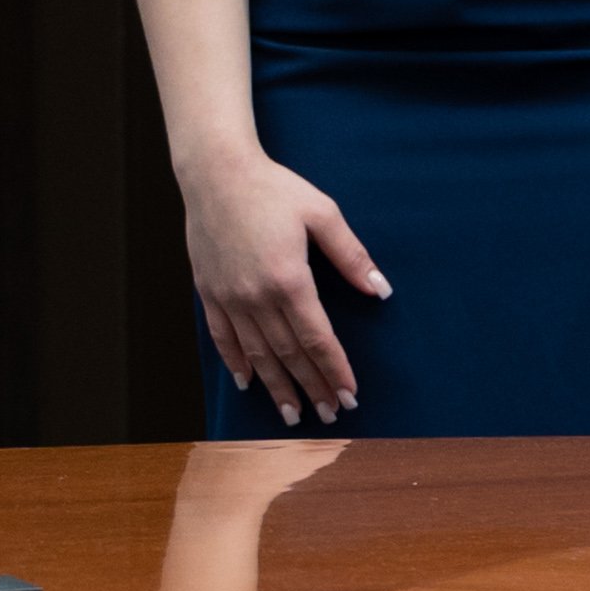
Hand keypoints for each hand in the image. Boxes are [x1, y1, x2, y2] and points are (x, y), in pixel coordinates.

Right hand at [178, 144, 388, 426]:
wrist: (215, 175)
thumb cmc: (275, 189)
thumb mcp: (323, 214)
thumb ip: (352, 256)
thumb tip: (381, 290)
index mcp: (289, 279)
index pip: (317, 337)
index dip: (334, 368)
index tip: (350, 393)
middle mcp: (255, 296)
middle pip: (288, 353)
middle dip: (311, 387)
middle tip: (330, 415)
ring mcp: (228, 297)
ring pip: (256, 353)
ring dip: (276, 386)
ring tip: (292, 414)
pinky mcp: (208, 292)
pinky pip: (222, 337)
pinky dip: (236, 362)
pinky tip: (249, 383)